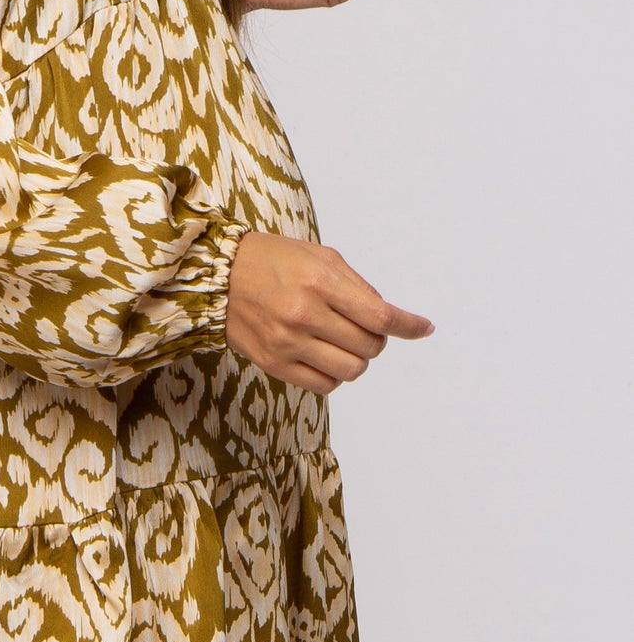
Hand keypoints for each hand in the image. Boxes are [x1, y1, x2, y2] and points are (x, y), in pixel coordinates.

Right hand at [225, 231, 434, 392]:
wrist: (218, 276)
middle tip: (363, 327)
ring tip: (343, 343)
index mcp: (319, 282)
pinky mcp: (274, 364)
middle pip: (370, 347)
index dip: (410, 326)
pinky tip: (325, 356)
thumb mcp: (319, 256)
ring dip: (357, 359)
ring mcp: (287, 342)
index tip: (424, 328)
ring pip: (351, 370)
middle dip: (376, 339)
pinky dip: (334, 375)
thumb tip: (389, 316)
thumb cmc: (272, 260)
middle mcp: (304, 314)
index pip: (380, 316)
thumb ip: (357, 286)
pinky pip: (324, 385)